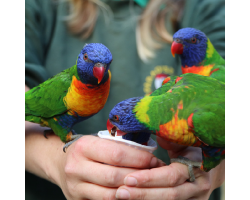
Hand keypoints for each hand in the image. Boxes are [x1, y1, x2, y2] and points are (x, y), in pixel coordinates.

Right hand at [25, 123, 163, 199]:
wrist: (62, 165)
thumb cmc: (88, 151)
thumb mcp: (100, 142)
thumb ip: (120, 146)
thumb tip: (149, 154)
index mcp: (84, 146)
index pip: (117, 154)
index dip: (139, 158)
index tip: (154, 160)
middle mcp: (76, 167)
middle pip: (115, 176)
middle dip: (139, 176)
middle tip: (155, 173)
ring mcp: (75, 187)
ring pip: (111, 194)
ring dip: (133, 190)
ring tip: (146, 184)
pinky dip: (121, 198)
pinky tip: (132, 192)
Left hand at [115, 137, 224, 199]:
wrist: (210, 164)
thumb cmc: (192, 147)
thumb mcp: (182, 139)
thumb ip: (167, 139)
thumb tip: (145, 130)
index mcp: (197, 167)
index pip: (171, 176)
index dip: (149, 178)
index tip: (128, 178)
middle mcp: (198, 186)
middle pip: (169, 195)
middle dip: (143, 194)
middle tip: (121, 192)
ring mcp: (196, 199)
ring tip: (124, 196)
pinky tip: (136, 199)